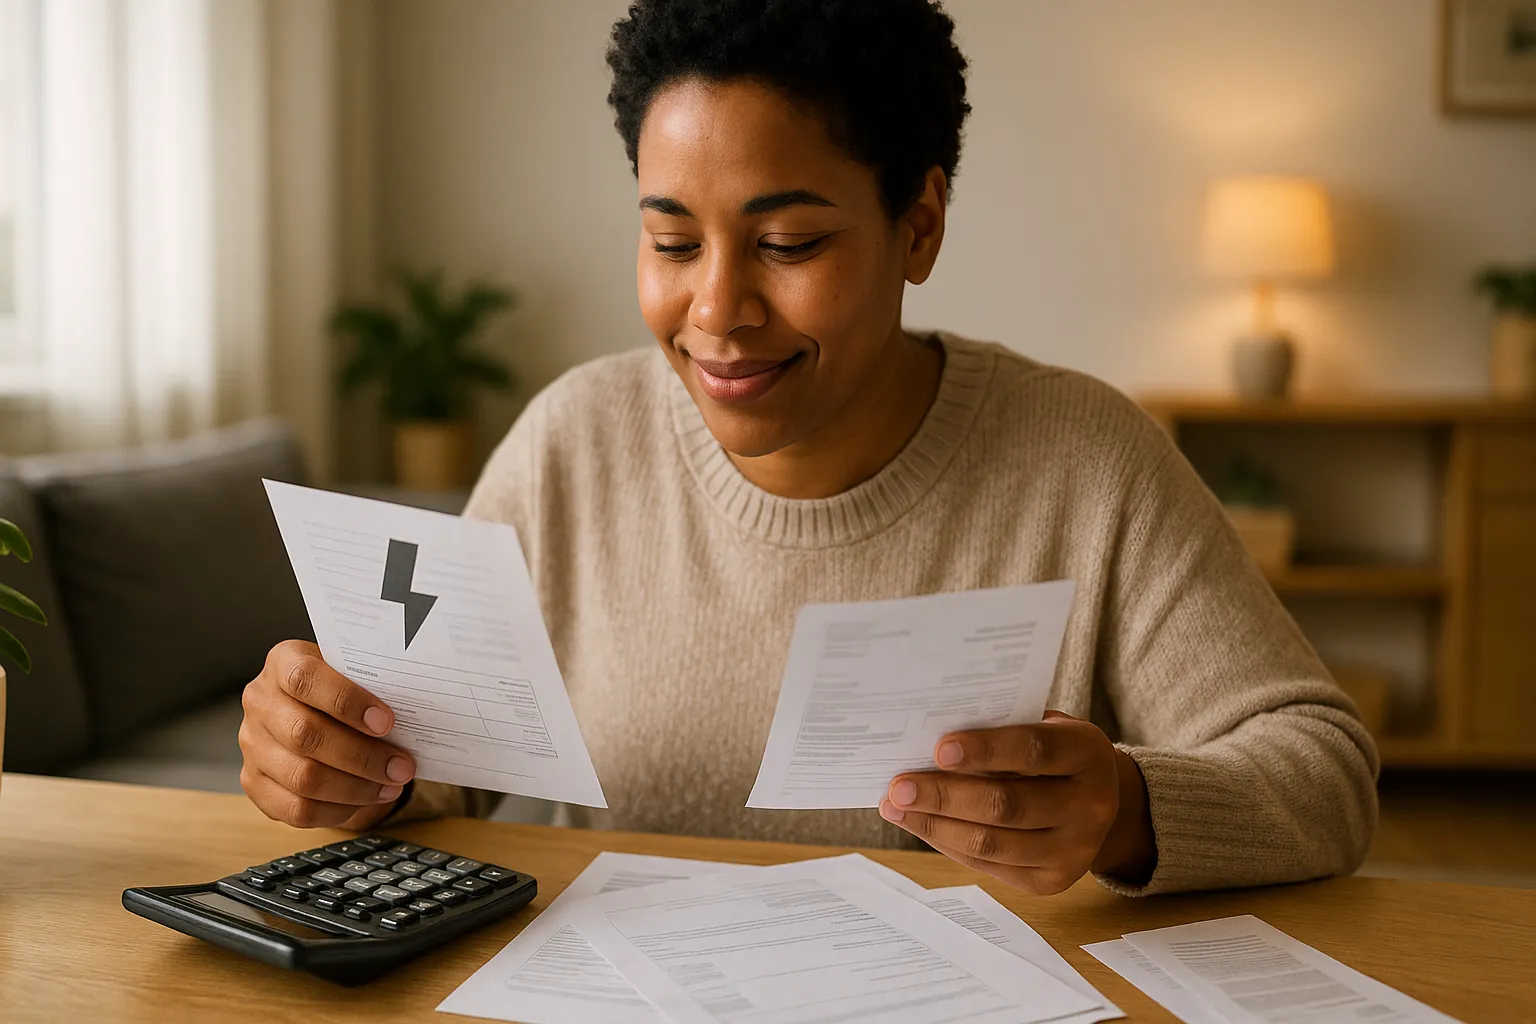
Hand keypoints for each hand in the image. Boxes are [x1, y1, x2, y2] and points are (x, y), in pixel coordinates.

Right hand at [239, 640, 415, 829]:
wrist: (313, 711)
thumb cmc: (344, 691)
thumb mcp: (355, 674)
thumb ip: (374, 686)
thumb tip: (417, 712)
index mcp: (283, 663)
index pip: (305, 678)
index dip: (347, 701)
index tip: (387, 722)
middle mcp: (260, 702)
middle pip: (305, 735)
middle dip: (362, 757)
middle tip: (402, 767)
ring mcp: (252, 744)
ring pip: (302, 778)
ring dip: (355, 788)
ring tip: (390, 786)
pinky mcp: (254, 782)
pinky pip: (295, 808)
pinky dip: (336, 810)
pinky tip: (363, 801)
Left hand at [879, 711, 1154, 893]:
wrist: (1099, 802)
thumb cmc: (1051, 751)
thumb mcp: (1041, 727)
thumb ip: (999, 729)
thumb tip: (925, 740)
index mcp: (1088, 754)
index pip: (1034, 750)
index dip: (986, 749)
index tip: (939, 748)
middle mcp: (1091, 806)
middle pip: (1008, 805)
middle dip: (945, 796)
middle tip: (899, 786)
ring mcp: (1074, 851)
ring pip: (992, 843)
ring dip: (935, 825)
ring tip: (895, 807)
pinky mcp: (1051, 882)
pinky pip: (988, 864)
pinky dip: (946, 843)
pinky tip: (919, 824)